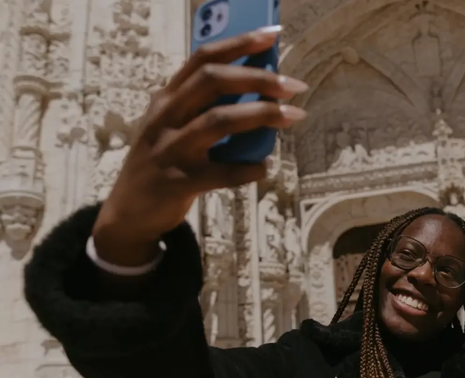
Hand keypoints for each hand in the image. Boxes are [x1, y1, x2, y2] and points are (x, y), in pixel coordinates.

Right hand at [93, 25, 307, 265]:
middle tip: (293, 86)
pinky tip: (265, 167)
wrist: (129, 213)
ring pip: (217, 121)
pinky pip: (221, 173)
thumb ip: (207, 107)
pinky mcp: (177, 182)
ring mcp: (169, 149)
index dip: (238, 44)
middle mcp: (165, 117)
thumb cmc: (165, 162)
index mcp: (167, 98)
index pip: (202, 59)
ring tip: (294, 116)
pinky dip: (248, 169)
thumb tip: (263, 87)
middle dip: (258, 78)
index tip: (271, 35)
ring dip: (262, 115)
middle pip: (212, 82)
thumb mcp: (175, 125)